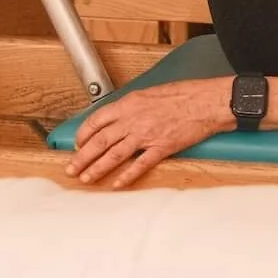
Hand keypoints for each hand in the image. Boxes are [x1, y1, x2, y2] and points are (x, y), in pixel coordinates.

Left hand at [69, 78, 229, 186]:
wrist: (206, 102)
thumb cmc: (182, 94)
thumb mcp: (149, 93)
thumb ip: (132, 107)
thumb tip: (119, 117)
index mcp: (129, 104)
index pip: (97, 121)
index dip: (84, 135)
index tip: (78, 144)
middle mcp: (133, 120)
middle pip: (100, 141)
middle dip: (82, 156)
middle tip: (71, 168)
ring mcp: (146, 136)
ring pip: (114, 155)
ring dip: (97, 168)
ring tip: (86, 178)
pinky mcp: (161, 148)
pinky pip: (140, 165)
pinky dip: (127, 176)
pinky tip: (116, 184)